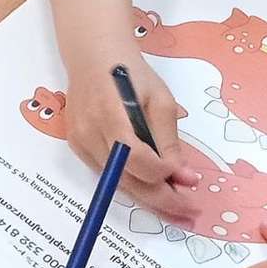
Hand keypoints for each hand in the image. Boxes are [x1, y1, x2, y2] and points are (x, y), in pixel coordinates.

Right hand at [61, 56, 198, 224]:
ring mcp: (79, 142)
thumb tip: (183, 177)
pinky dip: (129, 183)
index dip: (165, 174)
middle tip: (190, 211)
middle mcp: (88, 133)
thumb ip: (168, 139)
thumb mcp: (159, 100)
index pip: (137, 160)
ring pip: (116, 183)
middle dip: (161, 200)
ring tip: (175, 204)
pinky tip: (150, 186)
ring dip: (147, 197)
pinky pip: (106, 174)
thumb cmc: (130, 73)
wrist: (91, 57)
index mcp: (110, 115)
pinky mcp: (76, 146)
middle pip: (125, 180)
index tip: (189, 178)